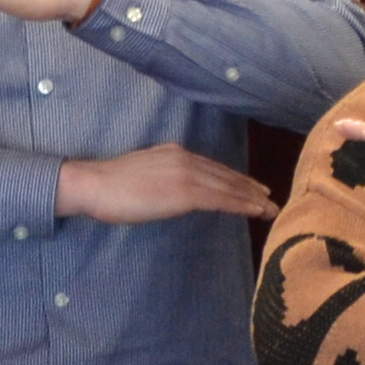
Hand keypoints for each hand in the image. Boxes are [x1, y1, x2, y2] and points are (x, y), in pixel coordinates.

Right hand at [57, 146, 276, 224]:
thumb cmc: (110, 187)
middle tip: (270, 199)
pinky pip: (221, 199)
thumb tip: (177, 194)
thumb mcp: (144, 176)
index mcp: (174, 153)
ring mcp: (186, 173)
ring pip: (228, 187)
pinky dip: (242, 205)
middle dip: (250, 188)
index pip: (213, 167)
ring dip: (252, 199)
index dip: (235, 179)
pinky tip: (256, 211)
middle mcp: (185, 158)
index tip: (253, 188)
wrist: (93, 184)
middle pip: (226, 175)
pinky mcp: (184, 191)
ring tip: (270, 209)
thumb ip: (165, 180)